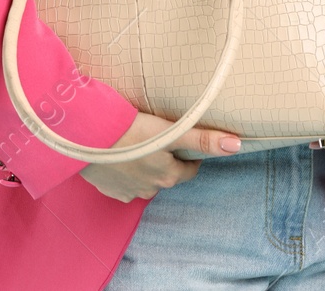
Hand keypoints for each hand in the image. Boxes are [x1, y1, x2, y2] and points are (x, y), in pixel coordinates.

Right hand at [78, 111, 241, 201]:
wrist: (88, 137)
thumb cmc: (131, 130)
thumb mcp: (172, 131)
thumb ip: (203, 139)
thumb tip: (236, 145)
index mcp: (168, 176)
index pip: (189, 170)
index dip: (190, 156)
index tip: (185, 143)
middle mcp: (150, 190)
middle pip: (167, 175)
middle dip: (167, 161)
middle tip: (160, 139)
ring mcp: (128, 193)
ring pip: (146, 181)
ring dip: (146, 167)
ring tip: (139, 145)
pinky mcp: (109, 190)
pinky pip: (124, 184)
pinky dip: (126, 173)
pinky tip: (121, 156)